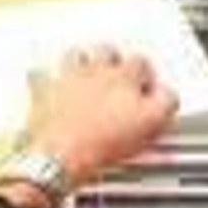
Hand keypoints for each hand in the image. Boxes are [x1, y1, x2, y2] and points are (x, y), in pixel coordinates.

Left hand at [24, 45, 177, 182]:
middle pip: (106, 50)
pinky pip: (40, 74)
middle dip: (113, 59)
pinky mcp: (43, 92)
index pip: (140, 62)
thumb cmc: (102, 142)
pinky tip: (50, 82)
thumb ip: (166, 102)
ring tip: (87, 69)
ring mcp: (66, 79)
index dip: (145, 74)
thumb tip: (168, 94)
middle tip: (118, 73)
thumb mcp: (152, 124)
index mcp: (122, 77)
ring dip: (81, 60)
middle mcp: (93, 71)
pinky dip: (45, 77)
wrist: (62, 156)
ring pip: (75, 55)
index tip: (146, 86)